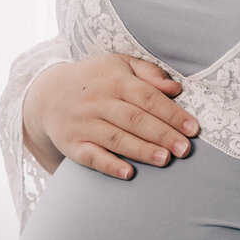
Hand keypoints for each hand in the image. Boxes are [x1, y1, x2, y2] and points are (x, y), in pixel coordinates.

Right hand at [22, 53, 199, 179]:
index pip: (148, 97)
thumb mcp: (119, 65)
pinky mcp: (72, 144)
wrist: (47, 94)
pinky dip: (109, 165)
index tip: (193, 128)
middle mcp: (98, 101)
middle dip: (162, 134)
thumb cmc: (95, 80)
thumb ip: (149, 73)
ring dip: (141, 150)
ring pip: (116, 138)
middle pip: (134, 119)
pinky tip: (128, 173)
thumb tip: (175, 89)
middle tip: (185, 149)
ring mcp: (84, 123)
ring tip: (165, 160)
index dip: (172, 113)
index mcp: (115, 79)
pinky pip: (91, 156)